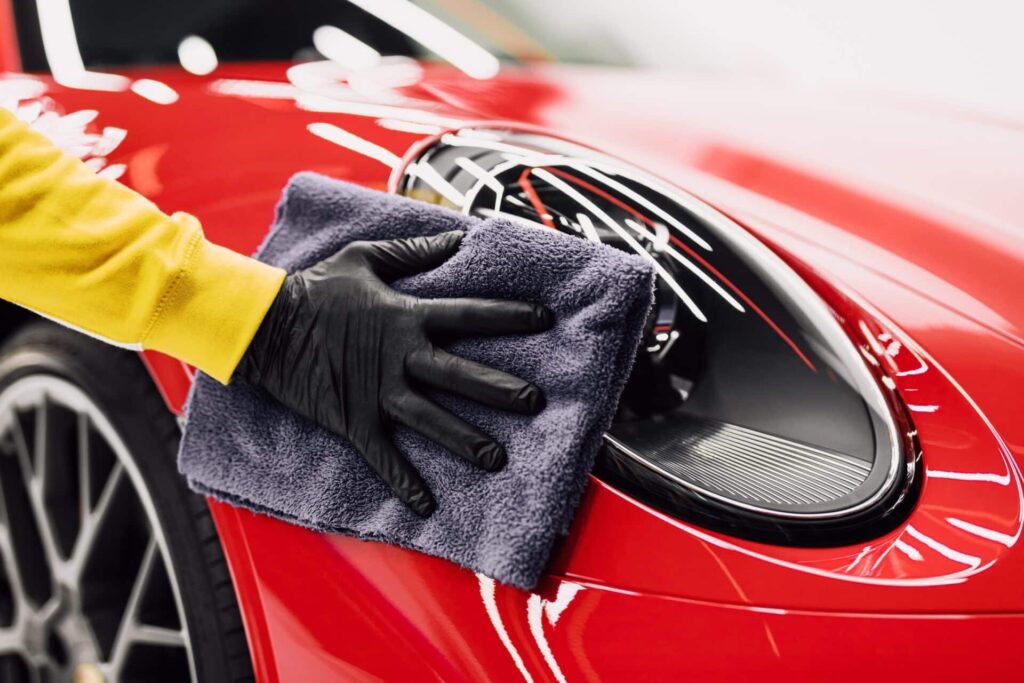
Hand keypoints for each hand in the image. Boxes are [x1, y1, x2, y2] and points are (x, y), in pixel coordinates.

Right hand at [237, 231, 551, 516]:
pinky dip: (403, 481)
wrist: (263, 325)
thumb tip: (456, 237)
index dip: (509, 315)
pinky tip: (426, 505)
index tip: (545, 319)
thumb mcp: (363, 257)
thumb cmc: (314, 287)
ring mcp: (377, 392)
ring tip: (497, 459)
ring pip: (431, 419)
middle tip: (536, 402)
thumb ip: (413, 252)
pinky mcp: (353, 420)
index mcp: (406, 316)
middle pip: (461, 374)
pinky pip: (382, 455)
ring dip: (464, 440)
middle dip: (500, 389)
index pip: (469, 314)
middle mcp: (400, 357)